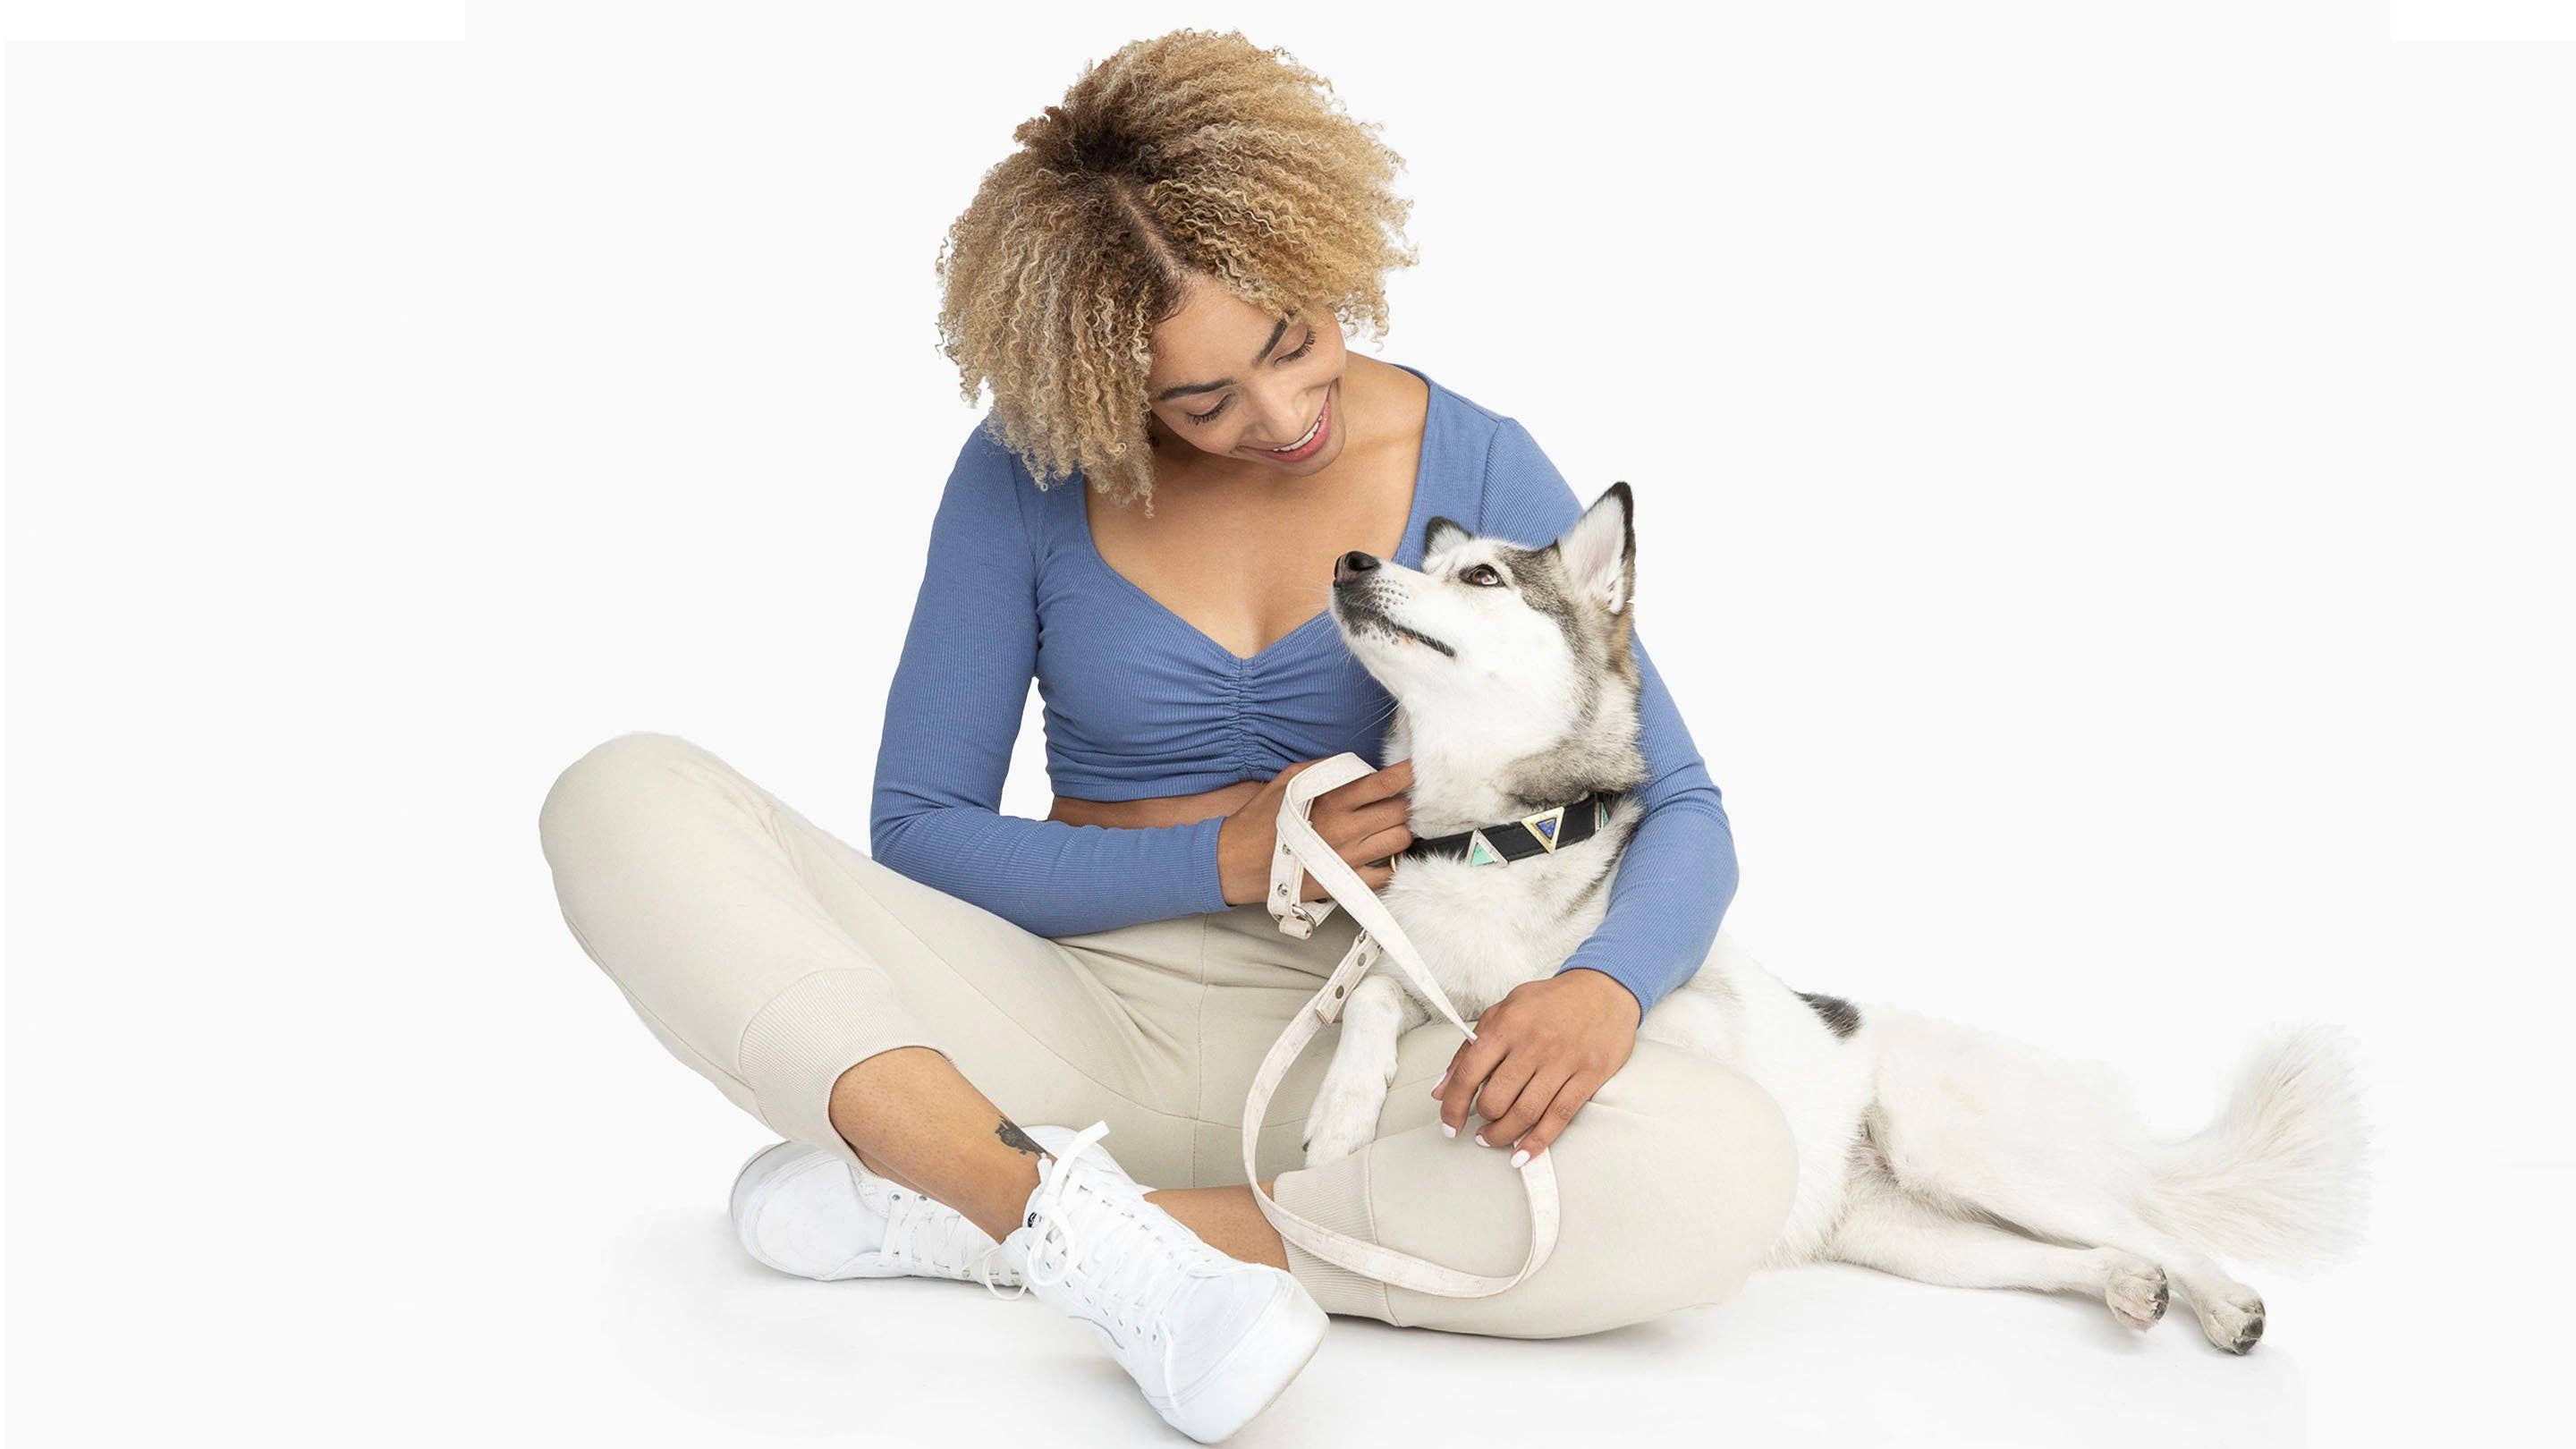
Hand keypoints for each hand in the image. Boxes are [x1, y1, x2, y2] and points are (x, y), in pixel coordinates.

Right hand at [1216, 756, 1414, 906]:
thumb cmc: (1261, 820)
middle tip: (1395, 801)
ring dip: (1399, 831)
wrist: (1238, 863)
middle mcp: (1346, 829)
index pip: (1384, 784)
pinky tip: (1378, 854)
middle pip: (1400, 812)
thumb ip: (1324, 769)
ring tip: (1386, 827)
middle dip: (1403, 803)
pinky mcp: (1346, 884)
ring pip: (1400, 841)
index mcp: (1333, 801)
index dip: (1407, 775)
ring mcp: (1349, 859)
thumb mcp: (1287, 781)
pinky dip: (1390, 863)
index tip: (1418, 769)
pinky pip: (1387, 874)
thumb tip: (1356, 766)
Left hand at [1434, 968, 1639, 1164]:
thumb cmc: (1549, 1002)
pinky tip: (1523, 1153)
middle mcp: (1533, 1043)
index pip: (1469, 1074)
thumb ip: (1469, 1049)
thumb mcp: (1503, 1011)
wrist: (1603, 989)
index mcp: (1506, 1025)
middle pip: (1497, 1099)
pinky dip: (1538, 1141)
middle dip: (1483, 1121)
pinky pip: (1559, 1116)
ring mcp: (1563, 1061)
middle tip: (1480, 1127)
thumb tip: (1441, 1088)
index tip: (1450, 1124)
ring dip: (1504, 1135)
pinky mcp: (1589, 1075)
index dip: (1453, 1106)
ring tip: (1495, 1139)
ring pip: (1526, 1113)